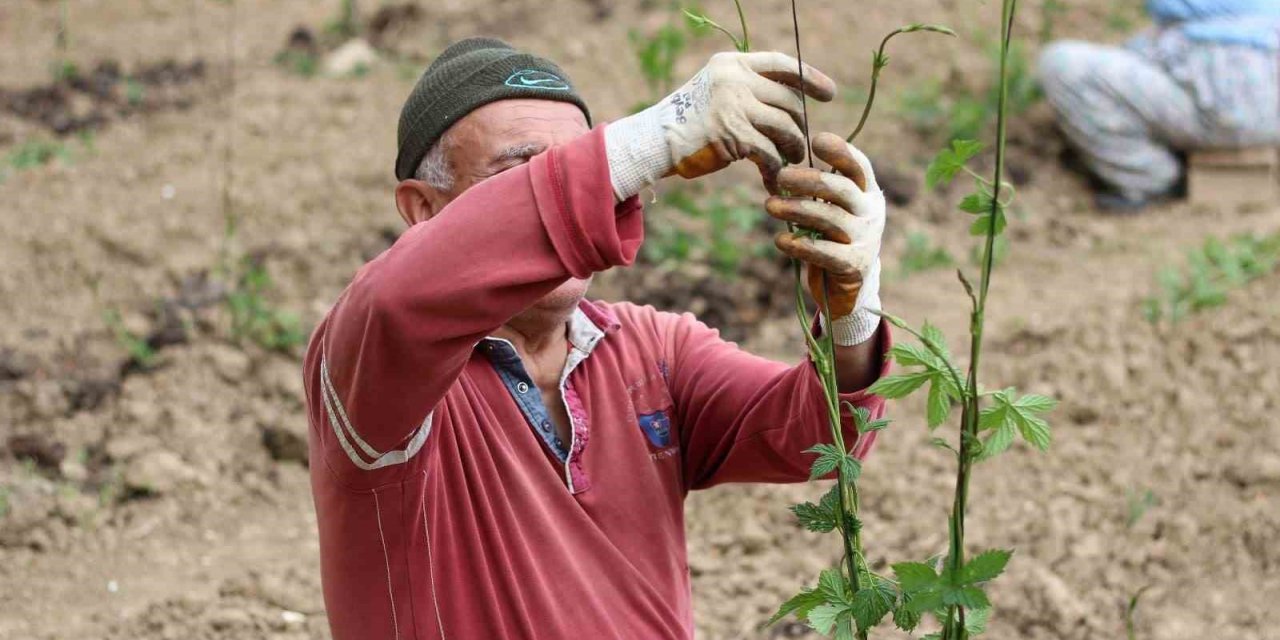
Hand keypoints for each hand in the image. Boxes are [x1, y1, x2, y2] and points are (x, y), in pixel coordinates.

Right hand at [605, 51, 836, 199]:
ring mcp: (735, 105)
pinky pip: (770, 152)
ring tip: (789, 161)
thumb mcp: (717, 92)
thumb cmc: (688, 123)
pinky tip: (772, 180)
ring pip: (786, 126)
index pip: (782, 63)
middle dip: (799, 124)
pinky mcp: (734, 134)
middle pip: (789, 99)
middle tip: (798, 145)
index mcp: (732, 64)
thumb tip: (790, 103)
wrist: (655, 142)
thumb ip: (747, 90)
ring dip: (792, 148)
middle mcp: (735, 79)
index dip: (809, 77)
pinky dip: (775, 169)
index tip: (828, 93)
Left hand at [765, 132, 884, 345]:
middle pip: (839, 189)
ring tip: (769, 205)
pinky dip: (799, 245)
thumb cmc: (834, 238)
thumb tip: (784, 162)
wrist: (849, 288)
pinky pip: (823, 251)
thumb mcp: (833, 210)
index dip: (840, 151)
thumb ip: (821, 189)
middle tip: (780, 176)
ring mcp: (865, 239)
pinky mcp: (853, 265)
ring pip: (828, 218)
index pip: (858, 166)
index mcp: (868, 193)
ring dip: (795, 209)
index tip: (816, 139)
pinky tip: (780, 240)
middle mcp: (871, 213)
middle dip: (807, 180)